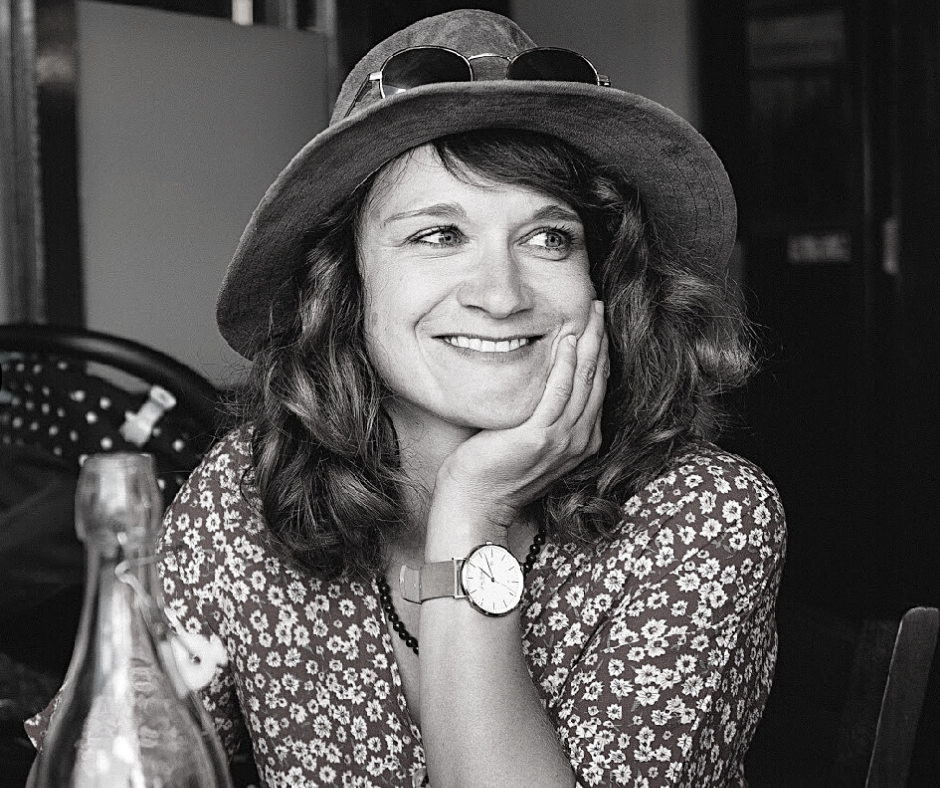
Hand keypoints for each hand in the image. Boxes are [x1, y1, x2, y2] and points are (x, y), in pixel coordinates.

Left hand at [427, 301, 607, 554]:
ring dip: (589, 342)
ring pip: (585, 380)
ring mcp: (562, 439)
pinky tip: (567, 340)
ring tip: (590, 312)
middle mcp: (580, 440)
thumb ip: (544, 413)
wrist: (476, 503)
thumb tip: (538, 379)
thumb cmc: (494, 470)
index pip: (598, 386)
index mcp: (582, 441)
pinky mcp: (539, 436)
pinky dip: (566, 364)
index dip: (600, 351)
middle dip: (600, 338)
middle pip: (597, 378)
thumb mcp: (529, 439)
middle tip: (599, 305)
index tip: (597, 322)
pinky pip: (559, 392)